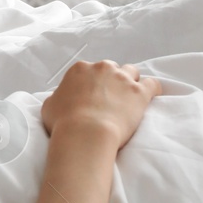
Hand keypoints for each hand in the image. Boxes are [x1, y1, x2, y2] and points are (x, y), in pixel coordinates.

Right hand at [42, 59, 161, 148]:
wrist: (85, 133)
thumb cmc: (64, 122)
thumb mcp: (50, 106)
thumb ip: (58, 97)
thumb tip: (61, 98)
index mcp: (80, 69)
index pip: (90, 70)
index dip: (92, 83)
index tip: (92, 95)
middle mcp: (102, 68)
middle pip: (112, 68)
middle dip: (111, 80)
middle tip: (110, 98)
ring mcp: (122, 78)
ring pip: (132, 72)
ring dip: (130, 82)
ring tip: (129, 98)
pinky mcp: (139, 92)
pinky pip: (153, 84)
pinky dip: (152, 89)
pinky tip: (150, 96)